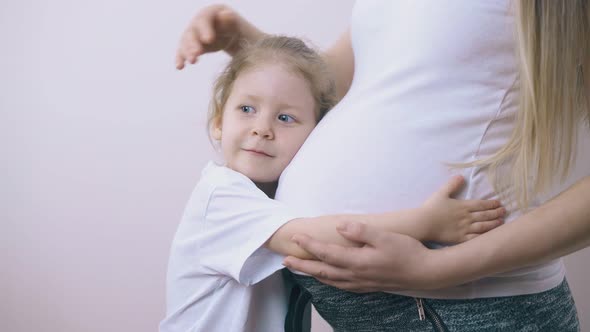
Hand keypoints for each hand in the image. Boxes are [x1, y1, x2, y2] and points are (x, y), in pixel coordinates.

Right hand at [175, 5, 264, 68]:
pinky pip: (183, 51)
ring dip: (186, 52)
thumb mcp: (234, 23)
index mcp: (208, 13)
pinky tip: (179, 67)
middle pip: (192, 32)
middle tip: (197, 54)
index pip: (203, 20)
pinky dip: (180, 58)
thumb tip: (226, 15)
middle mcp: (196, 22)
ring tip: (192, 61)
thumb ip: (229, 20)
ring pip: (186, 42)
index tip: (209, 40)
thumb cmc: (233, 27)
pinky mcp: (190, 46)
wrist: (230, 34)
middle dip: (193, 43)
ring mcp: (192, 34)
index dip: (205, 29)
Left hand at [283, 222, 447, 292]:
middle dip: (303, 265)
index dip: (309, 245)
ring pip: (331, 281)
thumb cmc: (407, 251)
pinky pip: (342, 286)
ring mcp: (362, 283)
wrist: (427, 273)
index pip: (327, 253)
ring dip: (313, 274)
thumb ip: (361, 231)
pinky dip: (329, 282)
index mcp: (357, 261)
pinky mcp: (369, 286)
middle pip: (323, 271)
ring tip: (301, 269)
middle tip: (285, 260)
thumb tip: (340, 226)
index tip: (296, 237)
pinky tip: (329, 279)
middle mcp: (356, 275)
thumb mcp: (385, 236)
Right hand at [421, 175, 504, 242]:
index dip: (491, 203)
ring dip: (493, 224)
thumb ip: (452, 184)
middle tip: (504, 211)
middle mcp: (467, 217)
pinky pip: (475, 238)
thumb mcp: (441, 193)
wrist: (424, 223)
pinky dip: (484, 237)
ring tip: (501, 222)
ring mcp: (465, 229)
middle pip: (485, 215)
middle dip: (496, 213)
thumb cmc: (431, 208)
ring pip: (483, 226)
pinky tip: (490, 237)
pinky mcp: (460, 239)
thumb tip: (461, 176)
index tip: (499, 203)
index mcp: (463, 206)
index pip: (481, 204)